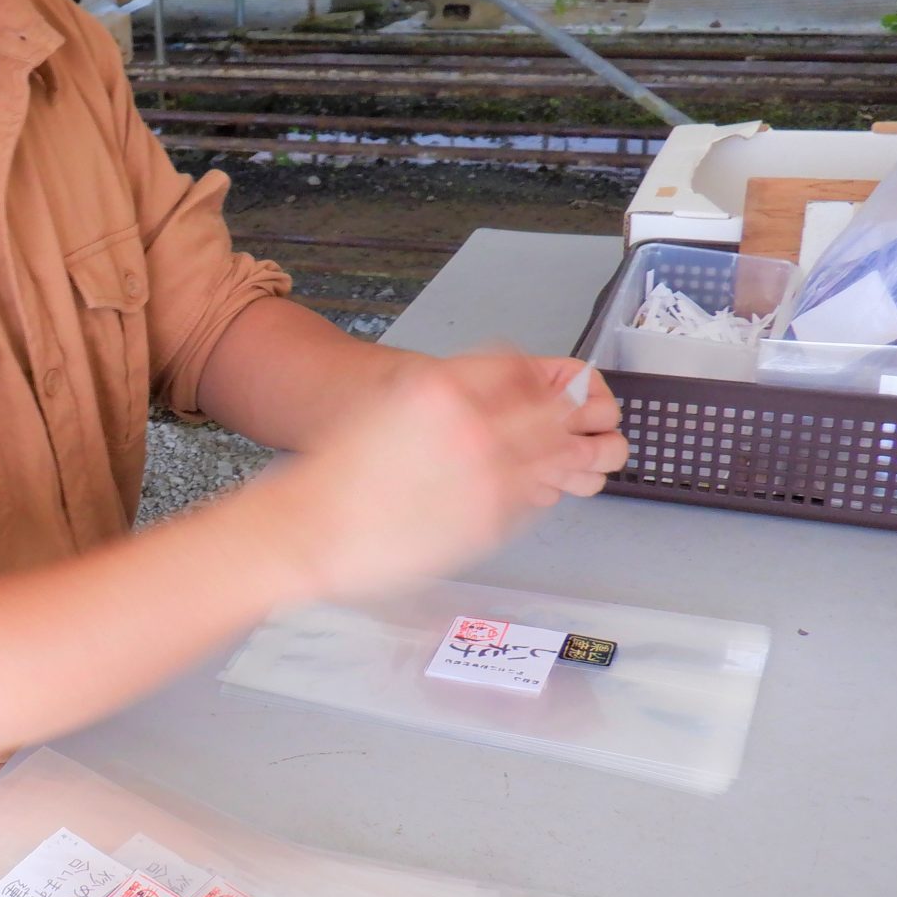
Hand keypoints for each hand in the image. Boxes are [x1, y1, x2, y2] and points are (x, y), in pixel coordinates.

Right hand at [241, 353, 616, 600]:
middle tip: (584, 418)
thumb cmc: (339, 473)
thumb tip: (497, 395)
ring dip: (576, 453)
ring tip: (578, 456)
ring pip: (560, 456)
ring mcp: (486, 475)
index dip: (547, 375)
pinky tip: (540, 487)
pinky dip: (547, 488)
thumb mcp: (391, 404)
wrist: (312, 529)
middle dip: (574, 411)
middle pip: (554, 408)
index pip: (523, 366)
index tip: (557, 383)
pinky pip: (538, 496)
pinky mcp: (489, 520)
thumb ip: (447, 395)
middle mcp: (472, 426)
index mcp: (441, 388)